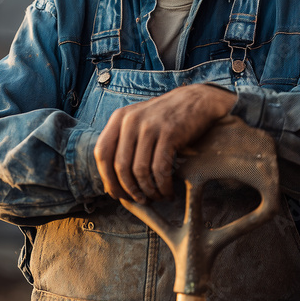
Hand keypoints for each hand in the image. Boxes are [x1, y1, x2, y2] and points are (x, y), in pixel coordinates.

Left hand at [93, 84, 236, 202]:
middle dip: (129, 189)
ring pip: (140, 170)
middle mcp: (131, 120)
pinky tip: (168, 192)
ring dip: (148, 191)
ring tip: (157, 197)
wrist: (197, 100)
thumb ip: (123, 143)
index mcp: (119, 118)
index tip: (117, 193)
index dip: (107, 177)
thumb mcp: (138, 121)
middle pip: (120, 165)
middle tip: (140, 200)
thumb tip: (111, 183)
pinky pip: (160, 169)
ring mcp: (150, 126)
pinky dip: (163, 186)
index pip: (102, 153)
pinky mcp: (169, 133)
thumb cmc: (166, 118)